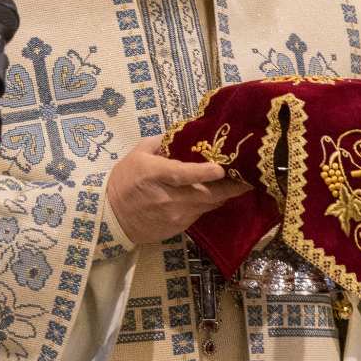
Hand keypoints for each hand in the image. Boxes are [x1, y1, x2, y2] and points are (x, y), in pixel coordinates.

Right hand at [107, 135, 247, 245]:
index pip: (182, 174)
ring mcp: (174, 216)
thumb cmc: (124, 181)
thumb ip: (161, 142)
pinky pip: (201, 213)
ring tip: (240, 182)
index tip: (222, 168)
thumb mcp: (137, 154)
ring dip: (224, 194)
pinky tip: (218, 193)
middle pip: (206, 194)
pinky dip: (211, 203)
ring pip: (208, 205)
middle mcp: (167, 197)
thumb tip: (184, 133)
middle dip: (231, 187)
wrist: (112, 219)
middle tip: (249, 176)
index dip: (203, 173)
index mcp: (154, 175)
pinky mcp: (179, 227)